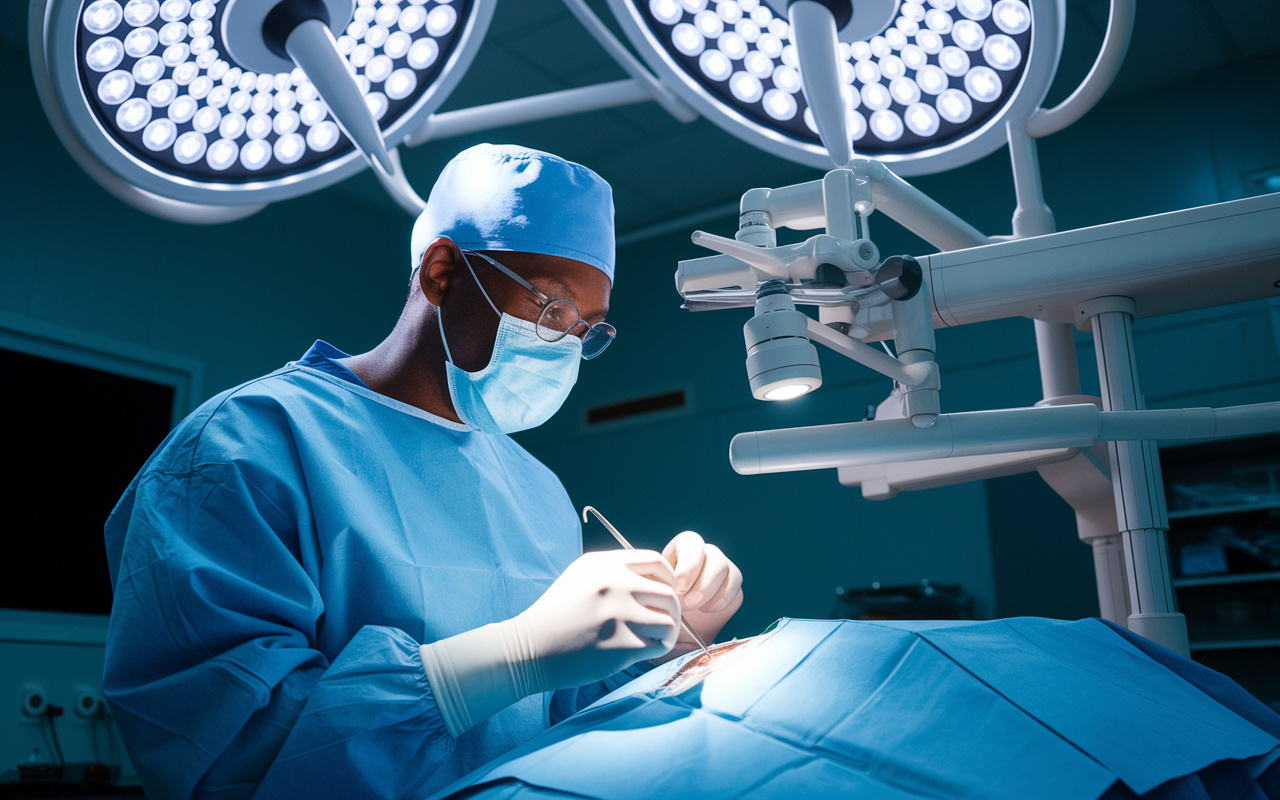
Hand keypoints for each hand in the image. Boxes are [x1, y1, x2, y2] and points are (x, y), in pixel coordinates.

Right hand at [510, 549, 681, 690]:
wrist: (529, 648)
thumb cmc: (557, 615)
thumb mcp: (580, 577)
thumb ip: (615, 573)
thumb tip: (655, 581)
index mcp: (604, 564)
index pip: (657, 561)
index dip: (669, 579)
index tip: (664, 594)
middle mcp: (614, 583)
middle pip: (669, 593)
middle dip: (672, 610)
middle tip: (663, 622)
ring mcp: (618, 614)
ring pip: (669, 620)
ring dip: (668, 632)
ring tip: (656, 638)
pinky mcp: (621, 644)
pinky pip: (659, 644)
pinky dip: (658, 649)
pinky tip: (645, 651)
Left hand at [659, 531, 743, 658]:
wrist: (678, 610)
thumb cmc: (662, 593)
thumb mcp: (656, 585)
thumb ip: (658, 582)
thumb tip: (665, 588)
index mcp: (683, 545)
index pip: (693, 542)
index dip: (689, 565)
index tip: (679, 588)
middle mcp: (705, 551)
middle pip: (715, 560)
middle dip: (703, 586)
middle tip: (688, 605)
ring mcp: (722, 565)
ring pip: (727, 573)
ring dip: (710, 595)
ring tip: (693, 607)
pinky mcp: (733, 580)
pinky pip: (734, 589)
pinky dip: (719, 603)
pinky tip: (704, 609)